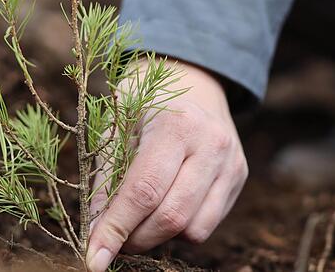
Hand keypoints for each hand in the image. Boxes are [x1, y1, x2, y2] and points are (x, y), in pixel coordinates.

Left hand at [86, 60, 247, 271]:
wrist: (192, 80)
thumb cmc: (144, 104)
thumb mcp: (116, 128)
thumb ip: (106, 180)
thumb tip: (96, 233)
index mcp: (176, 124)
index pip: (144, 191)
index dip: (116, 229)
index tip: (94, 258)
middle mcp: (211, 143)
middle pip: (171, 216)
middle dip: (135, 239)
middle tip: (112, 240)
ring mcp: (231, 161)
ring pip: (193, 228)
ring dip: (158, 237)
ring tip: (139, 218)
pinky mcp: (240, 176)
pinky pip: (207, 224)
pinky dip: (181, 228)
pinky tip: (166, 206)